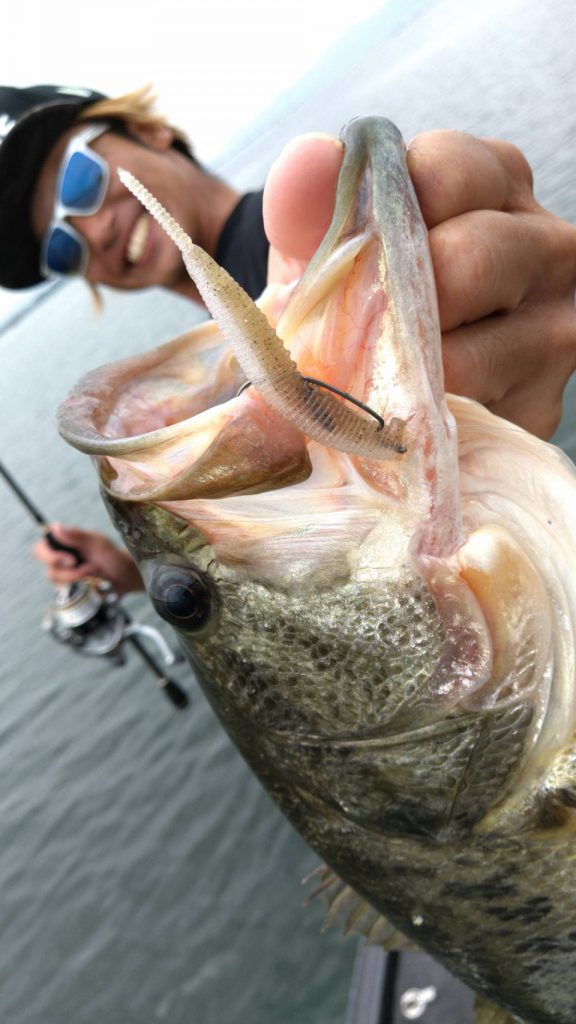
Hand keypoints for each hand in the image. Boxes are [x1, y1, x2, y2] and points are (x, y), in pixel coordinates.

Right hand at [33, 523, 143, 596]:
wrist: (126, 578)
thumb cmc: (113, 557)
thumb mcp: (98, 543)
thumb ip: (77, 536)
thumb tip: (55, 527)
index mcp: (64, 543)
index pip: (40, 548)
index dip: (50, 556)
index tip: (71, 560)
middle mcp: (61, 559)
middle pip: (49, 568)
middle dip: (70, 572)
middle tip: (89, 569)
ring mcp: (65, 575)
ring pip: (58, 583)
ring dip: (79, 579)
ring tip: (96, 574)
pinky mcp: (71, 589)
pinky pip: (67, 593)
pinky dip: (82, 589)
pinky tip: (94, 584)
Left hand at [264, 129, 575, 439]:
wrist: (382, 368)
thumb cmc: (359, 290)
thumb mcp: (326, 242)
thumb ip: (311, 202)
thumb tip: (311, 156)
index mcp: (496, 182)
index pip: (445, 173)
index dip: (378, 218)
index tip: (345, 257)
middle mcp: (546, 249)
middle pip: (467, 264)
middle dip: (388, 306)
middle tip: (342, 335)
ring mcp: (554, 334)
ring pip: (466, 359)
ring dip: (393, 376)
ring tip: (359, 378)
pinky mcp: (540, 409)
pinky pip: (464, 422)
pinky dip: (409, 426)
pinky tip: (387, 419)